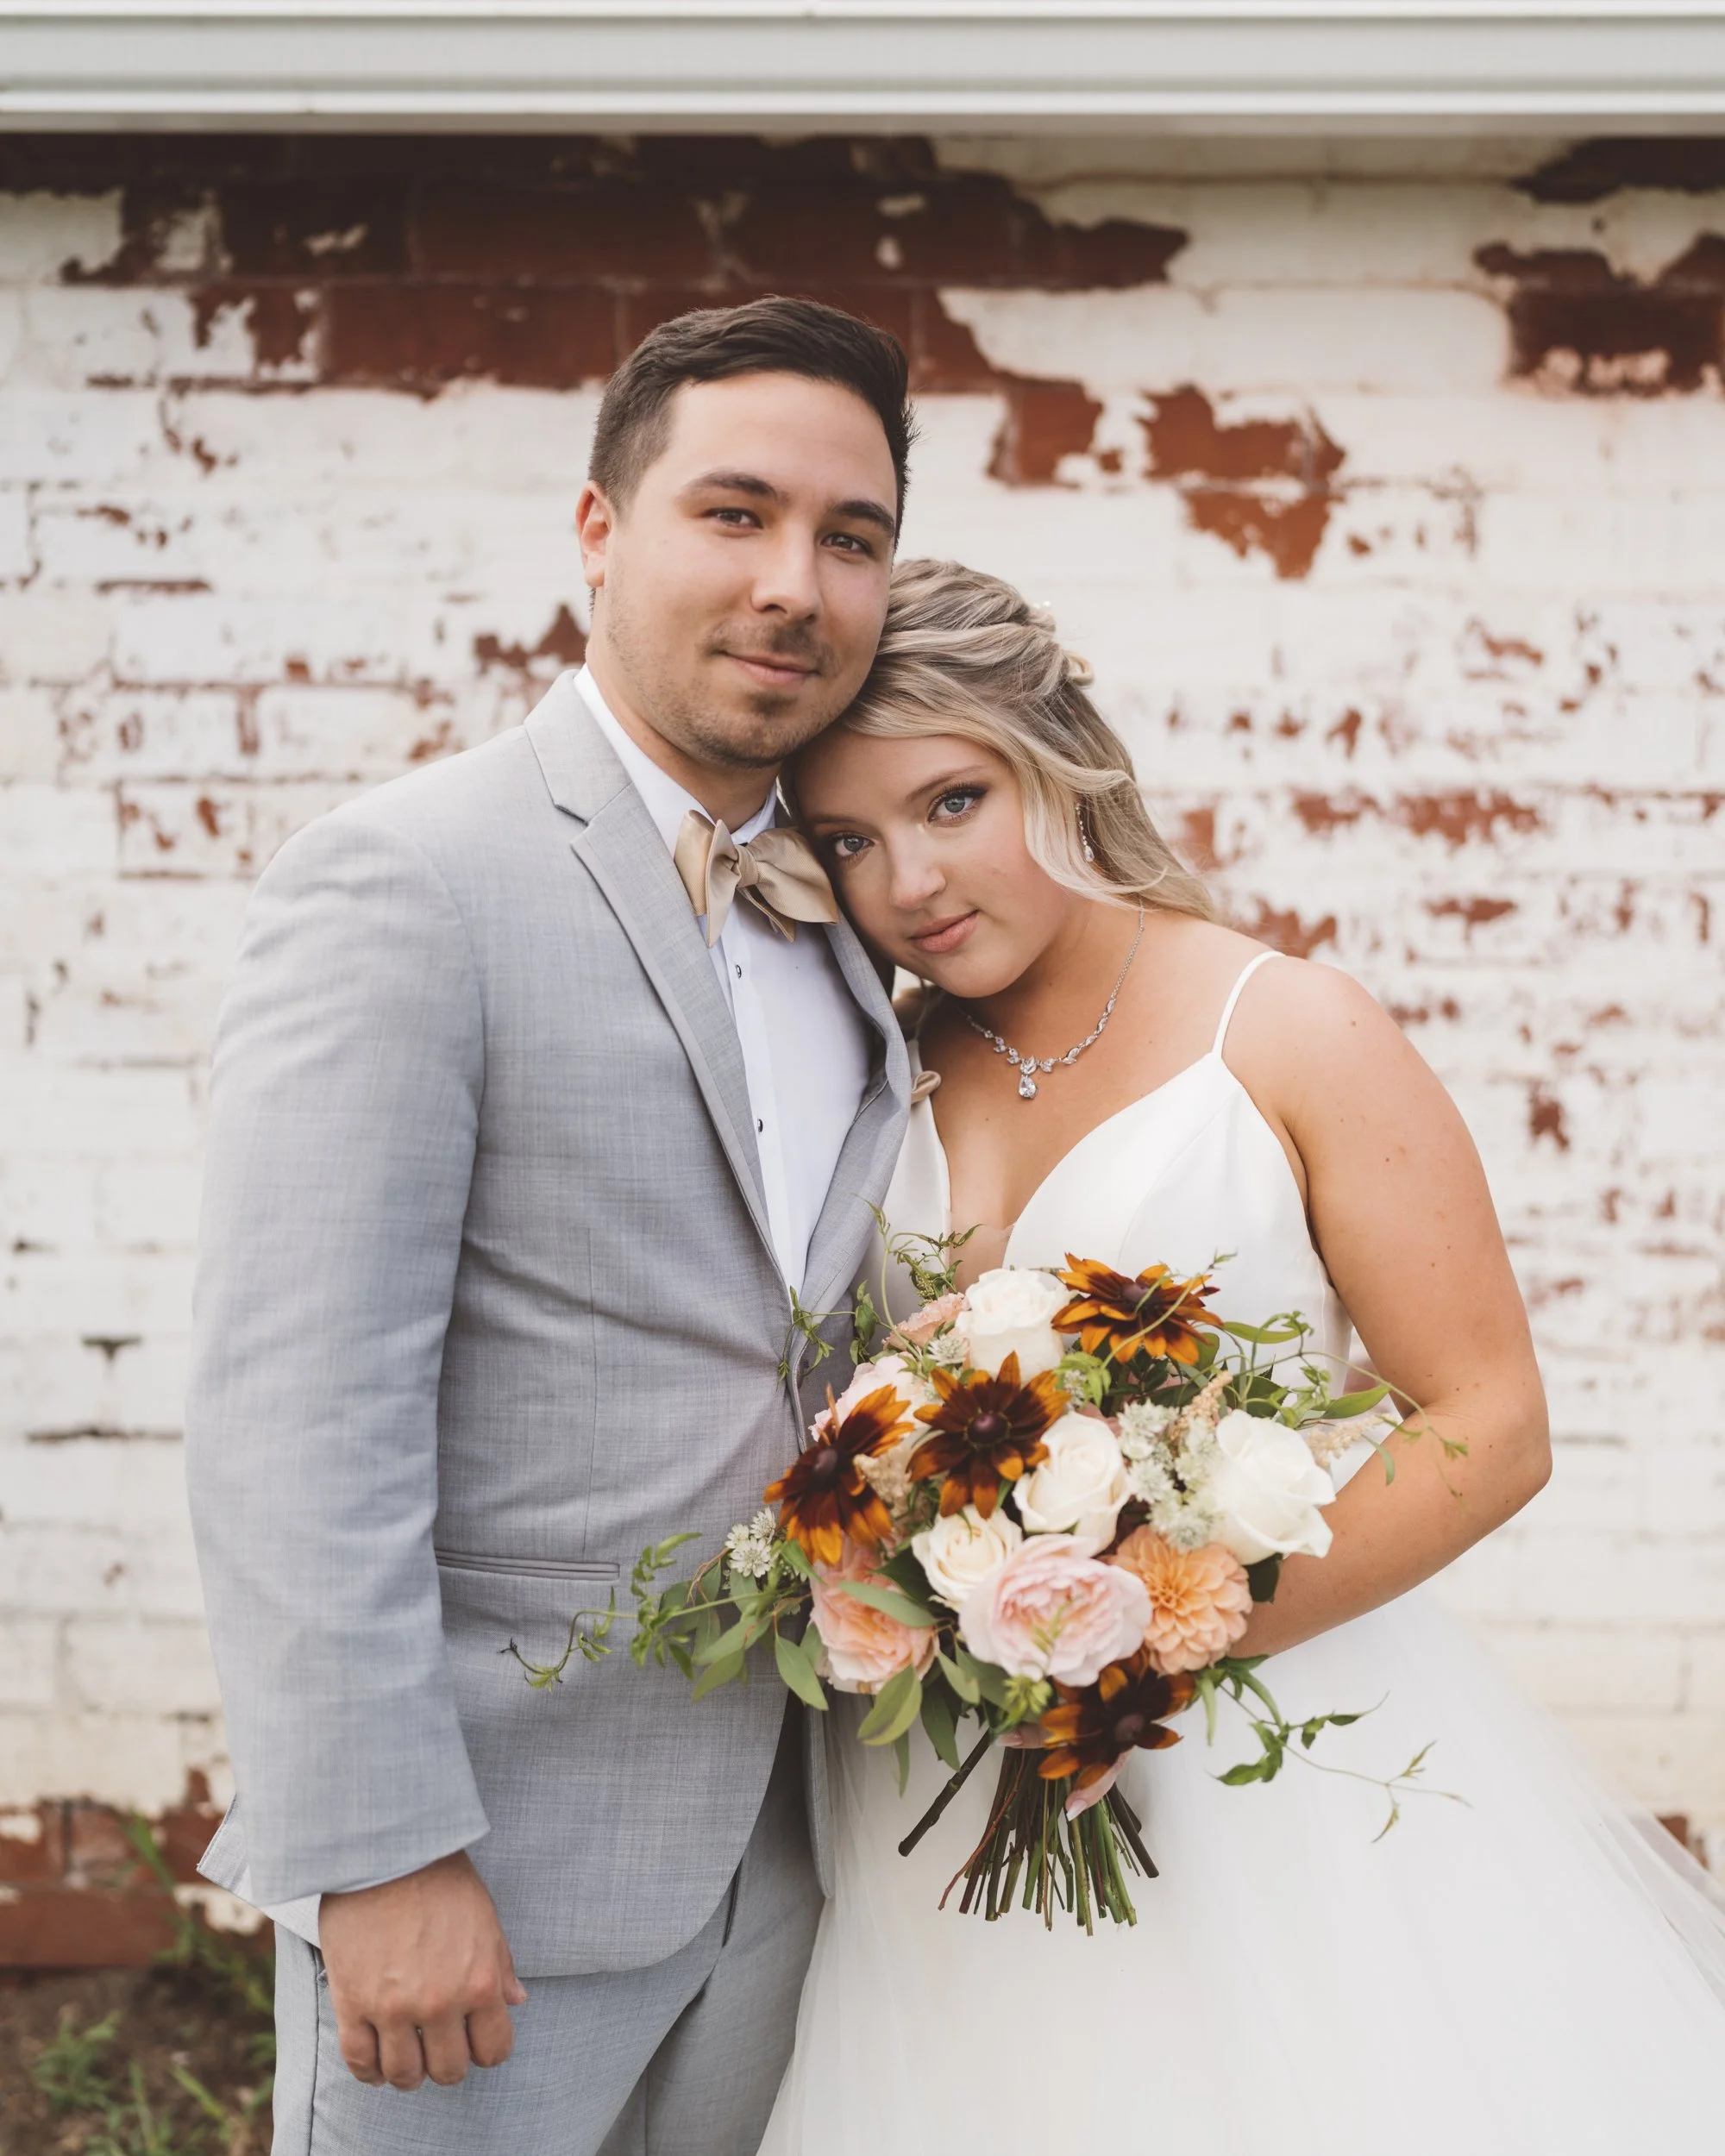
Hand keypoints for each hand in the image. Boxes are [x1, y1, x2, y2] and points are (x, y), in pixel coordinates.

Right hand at [319, 1849, 527, 2089]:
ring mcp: (393, 2009)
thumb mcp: (484, 1917)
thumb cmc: (440, 1877)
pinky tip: (377, 2059)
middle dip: (448, 2062)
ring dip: (409, 2070)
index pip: (493, 2051)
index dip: (487, 2051)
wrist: (385, 1851)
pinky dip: (370, 2071)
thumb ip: (500, 1966)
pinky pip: (360, 2062)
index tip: (476, 2042)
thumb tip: (515, 2001)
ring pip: (405, 2075)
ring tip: (407, 2052)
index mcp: (479, 1983)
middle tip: (440, 2045)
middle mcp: (439, 2004)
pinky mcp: (352, 2005)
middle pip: (449, 2071)